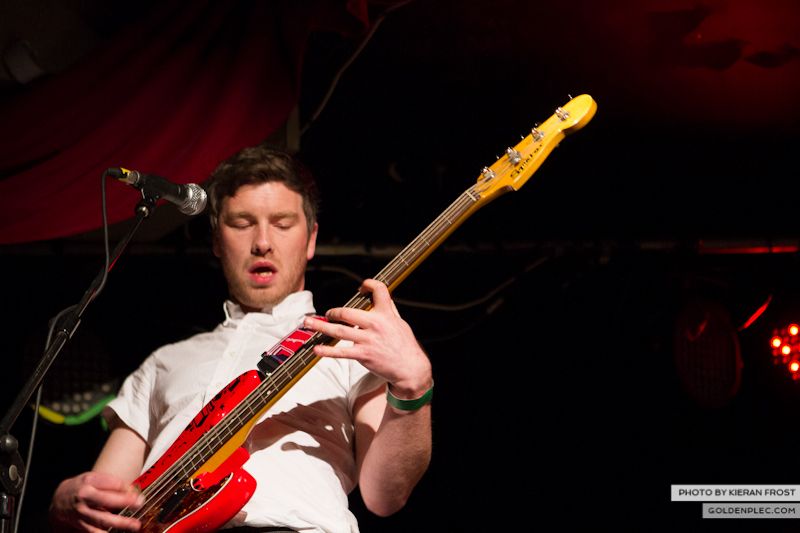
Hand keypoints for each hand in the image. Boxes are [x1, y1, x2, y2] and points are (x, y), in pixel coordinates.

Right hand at [50, 471, 142, 531]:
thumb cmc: (82, 487)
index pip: (112, 483)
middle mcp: (84, 497)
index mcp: (89, 482)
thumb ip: (112, 483)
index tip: (138, 493)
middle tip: (139, 504)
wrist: (60, 500)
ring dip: (120, 523)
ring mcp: (82, 512)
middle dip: (124, 502)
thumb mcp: (94, 478)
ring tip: (134, 525)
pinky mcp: (81, 525)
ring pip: (102, 519)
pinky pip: (95, 531)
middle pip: (106, 500)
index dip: (127, 488)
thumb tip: (132, 490)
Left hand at [304, 279, 431, 395]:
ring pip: (339, 331)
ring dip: (321, 326)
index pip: (379, 290)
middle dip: (334, 312)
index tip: (360, 288)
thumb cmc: (405, 345)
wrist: (410, 368)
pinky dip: (327, 351)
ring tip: (308, 323)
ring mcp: (368, 340)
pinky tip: (316, 349)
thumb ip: (390, 310)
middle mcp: (376, 324)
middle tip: (327, 314)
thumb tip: (383, 297)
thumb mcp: (400, 322)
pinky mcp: (364, 355)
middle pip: (348, 312)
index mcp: (387, 313)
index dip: (368, 285)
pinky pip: (341, 352)